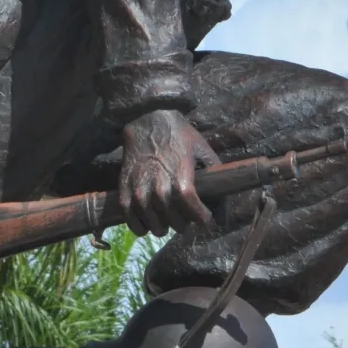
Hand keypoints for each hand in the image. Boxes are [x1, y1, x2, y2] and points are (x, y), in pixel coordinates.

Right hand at [118, 108, 218, 235]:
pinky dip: (140, 227)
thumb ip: (215, 176)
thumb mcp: (202, 150)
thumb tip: (223, 206)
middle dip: (184, 223)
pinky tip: (147, 226)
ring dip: (163, 227)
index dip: (202, 219)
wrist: (147, 120)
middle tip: (185, 219)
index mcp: (182, 180)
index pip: (194, 212)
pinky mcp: (124, 190)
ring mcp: (140, 191)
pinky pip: (130, 219)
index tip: (205, 219)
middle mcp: (160, 189)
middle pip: (175, 222)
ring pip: (155, 224)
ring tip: (167, 222)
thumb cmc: (179, 136)